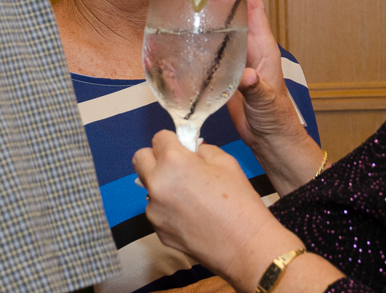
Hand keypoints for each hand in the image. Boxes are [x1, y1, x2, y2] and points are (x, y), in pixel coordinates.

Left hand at [133, 131, 303, 290]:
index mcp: (173, 162)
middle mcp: (157, 184)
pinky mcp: (159, 232)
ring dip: (163, 186)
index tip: (182, 147)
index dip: (173, 140)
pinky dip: (169, 210)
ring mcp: (154, 211)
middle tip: (177, 166)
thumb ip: (203, 151)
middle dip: (156, 157)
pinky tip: (193, 217)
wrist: (245, 246)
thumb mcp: (226, 163)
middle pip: (140, 159)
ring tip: (192, 198)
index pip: (159, 138)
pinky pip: (158, 212)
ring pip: (149, 188)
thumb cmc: (239, 202)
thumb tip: (193, 150)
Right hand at [210, 0, 325, 192]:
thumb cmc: (275, 119)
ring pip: (224, 21)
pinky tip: (190, 22)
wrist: (271, 140)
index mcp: (263, 47)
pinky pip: (214, 42)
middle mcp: (250, 47)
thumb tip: (247, 77)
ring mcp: (237, 57)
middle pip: (236, 7)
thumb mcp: (266, 102)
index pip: (252, 7)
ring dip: (213, 0)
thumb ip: (256, 88)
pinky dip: (203, 27)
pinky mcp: (226, 70)